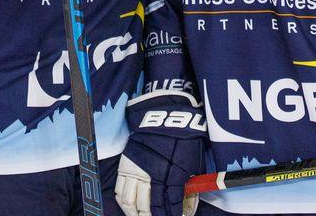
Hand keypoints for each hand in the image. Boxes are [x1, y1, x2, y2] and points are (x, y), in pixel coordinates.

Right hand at [115, 94, 205, 215]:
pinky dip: (125, 203)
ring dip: (136, 214)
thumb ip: (189, 182)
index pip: (170, 205)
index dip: (173, 215)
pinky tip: (131, 207)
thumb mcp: (194, 158)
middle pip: (148, 207)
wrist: (166, 111)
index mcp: (171, 172)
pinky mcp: (126, 162)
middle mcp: (151, 172)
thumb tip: (188, 203)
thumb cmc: (184, 135)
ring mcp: (136, 168)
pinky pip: (120, 189)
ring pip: (130, 202)